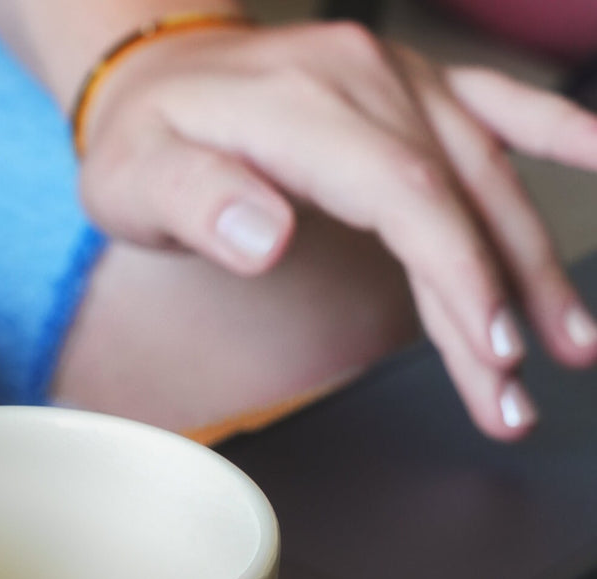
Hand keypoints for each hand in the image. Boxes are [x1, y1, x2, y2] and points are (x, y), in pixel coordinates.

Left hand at [77, 20, 596, 438]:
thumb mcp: (136, 179)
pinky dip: (555, 130)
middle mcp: (367, 80)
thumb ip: (196, 202)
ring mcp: (396, 78)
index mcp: (304, 105)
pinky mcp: (409, 88)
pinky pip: (497, 101)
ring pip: (487, 173)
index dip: (456, 275)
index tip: (490, 348)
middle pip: (455, 198)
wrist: (151, 74)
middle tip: (519, 394)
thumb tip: (265, 234)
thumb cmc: (142, 141)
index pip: (404, 196)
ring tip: (571, 343)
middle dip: (501, 301)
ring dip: (532, 260)